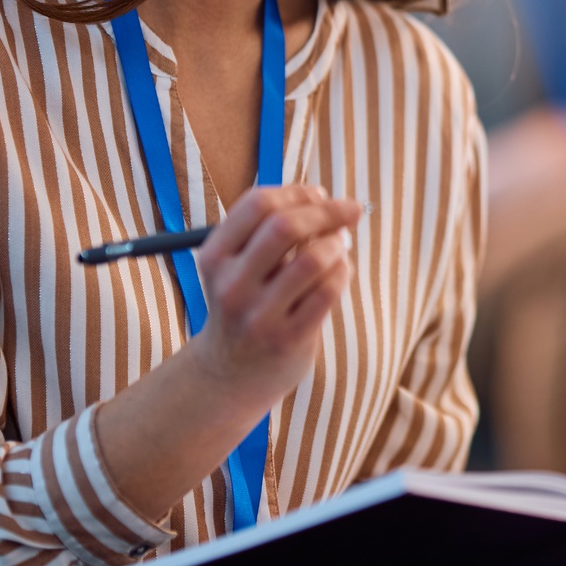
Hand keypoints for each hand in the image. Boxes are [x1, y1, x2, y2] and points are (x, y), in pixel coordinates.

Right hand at [192, 185, 361, 407]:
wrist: (230, 374)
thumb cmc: (247, 302)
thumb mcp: (239, 266)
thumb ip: (272, 231)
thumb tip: (329, 199)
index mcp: (215, 258)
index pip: (258, 204)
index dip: (297, 192)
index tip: (320, 193)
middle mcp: (232, 286)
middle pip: (285, 226)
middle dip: (327, 210)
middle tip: (351, 209)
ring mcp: (259, 315)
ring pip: (313, 259)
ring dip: (338, 242)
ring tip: (343, 242)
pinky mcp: (288, 338)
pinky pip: (328, 290)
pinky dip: (343, 270)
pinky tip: (341, 269)